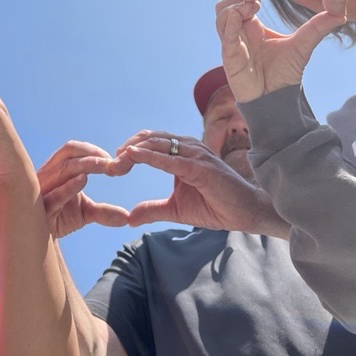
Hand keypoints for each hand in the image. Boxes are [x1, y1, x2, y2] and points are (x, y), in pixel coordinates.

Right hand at [36, 140, 130, 238]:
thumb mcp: (86, 213)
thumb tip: (127, 217)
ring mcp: (44, 189)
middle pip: (69, 150)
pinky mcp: (42, 207)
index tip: (116, 160)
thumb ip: (104, 212)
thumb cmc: (60, 217)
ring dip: (86, 164)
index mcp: (59, 169)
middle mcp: (49, 173)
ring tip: (105, 165)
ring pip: (64, 168)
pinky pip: (55, 194)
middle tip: (113, 162)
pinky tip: (83, 180)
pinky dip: (69, 186)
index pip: (75, 150)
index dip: (95, 151)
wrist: (39, 240)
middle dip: (92, 152)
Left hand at [115, 130, 285, 233]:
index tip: (112, 165)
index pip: (149, 143)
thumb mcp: (176, 209)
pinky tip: (133, 156)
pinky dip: (149, 156)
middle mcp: (187, 148)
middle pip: (149, 138)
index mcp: (181, 153)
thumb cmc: (216, 207)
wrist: (247, 214)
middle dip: (126, 148)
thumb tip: (129, 217)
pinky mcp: (200, 167)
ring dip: (133, 150)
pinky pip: (170, 158)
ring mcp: (194, 154)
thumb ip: (153, 209)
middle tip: (108, 163)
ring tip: (115, 160)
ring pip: (157, 143)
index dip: (129, 151)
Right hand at [215, 0, 342, 102]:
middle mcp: (239, 33)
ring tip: (250, 7)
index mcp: (252, 26)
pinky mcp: (230, 57)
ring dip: (233, 6)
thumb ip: (317, 28)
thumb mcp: (303, 45)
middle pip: (225, 5)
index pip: (240, 1)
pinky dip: (229, 24)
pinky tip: (238, 15)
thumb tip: (341, 14)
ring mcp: (233, 43)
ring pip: (221, 16)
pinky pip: (225, 36)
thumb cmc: (285, 72)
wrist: (278, 98)